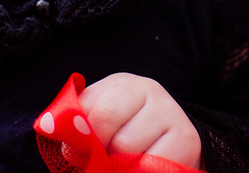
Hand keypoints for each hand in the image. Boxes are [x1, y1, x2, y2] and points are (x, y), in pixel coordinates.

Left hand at [78, 73, 202, 169]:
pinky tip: (142, 166)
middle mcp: (149, 89)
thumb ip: (82, 125)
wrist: (170, 150)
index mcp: (123, 84)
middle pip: (107, 116)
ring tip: (126, 162)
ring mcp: (170, 112)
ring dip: (119, 163)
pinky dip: (139, 171)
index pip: (91, 102)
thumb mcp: (102, 124)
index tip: (79, 148)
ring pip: (126, 147)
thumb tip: (61, 138)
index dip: (81, 132)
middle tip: (104, 157)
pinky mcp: (186, 139)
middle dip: (98, 145)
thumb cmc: (127, 137)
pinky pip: (150, 165)